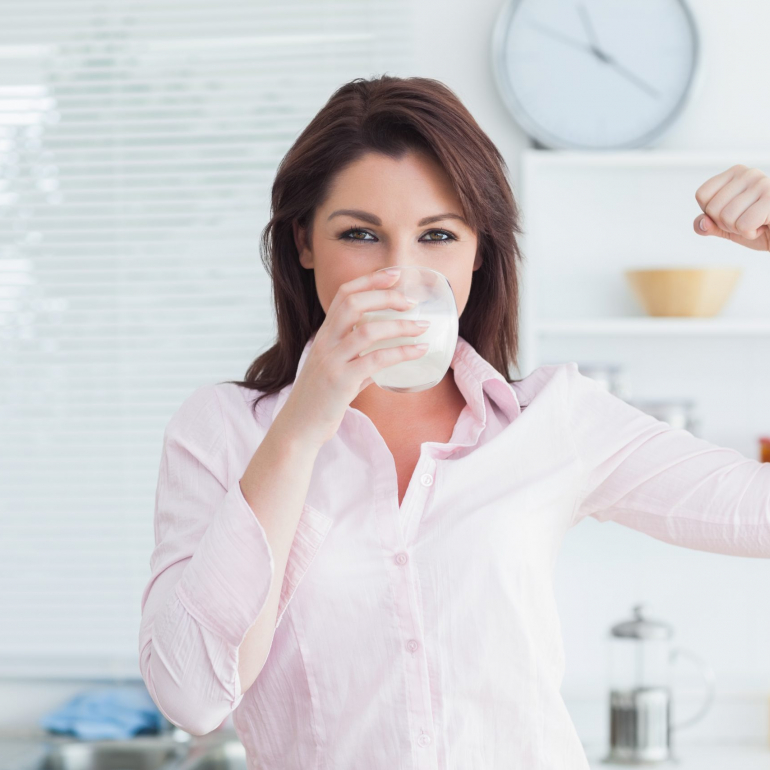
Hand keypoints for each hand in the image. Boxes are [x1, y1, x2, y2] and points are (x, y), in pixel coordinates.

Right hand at [277, 269, 429, 449]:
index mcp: (324, 336)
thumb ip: (359, 361)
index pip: (343, 295)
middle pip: (353, 303)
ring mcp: (332, 361)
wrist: (298, 429)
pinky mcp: (340, 382)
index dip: (370, 280)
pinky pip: (375, 360)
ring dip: (400, 326)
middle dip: (385, 296)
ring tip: (422, 327)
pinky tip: (418, 351)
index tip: (394, 274)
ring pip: (367, 330)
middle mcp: (325, 343)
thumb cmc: (319, 401)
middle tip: (412, 301)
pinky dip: (401, 352)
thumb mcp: (338, 372)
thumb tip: (386, 357)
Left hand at [694, 164, 769, 251]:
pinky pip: (743, 225)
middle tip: (748, 221)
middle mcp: (749, 173)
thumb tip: (701, 223)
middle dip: (727, 224)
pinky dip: (751, 233)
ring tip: (758, 222)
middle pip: (712, 208)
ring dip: (740, 229)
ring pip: (726, 217)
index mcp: (735, 173)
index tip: (734, 214)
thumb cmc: (759, 227)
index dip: (712, 213)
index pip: (702, 194)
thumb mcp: (727, 227)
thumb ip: (708, 225)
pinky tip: (765, 224)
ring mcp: (762, 183)